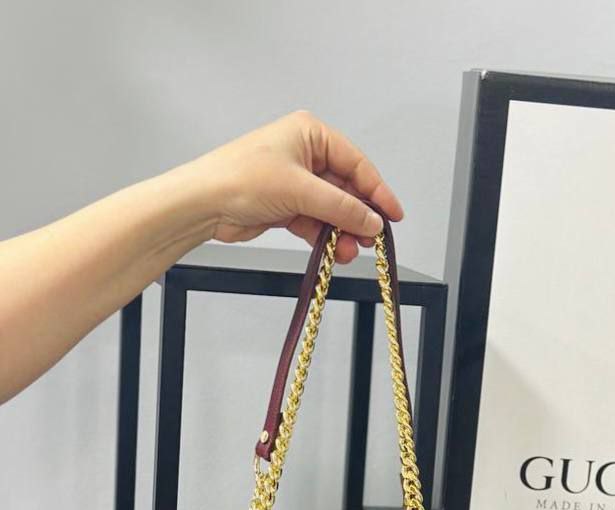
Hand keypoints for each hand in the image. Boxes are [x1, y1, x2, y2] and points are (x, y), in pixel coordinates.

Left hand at [188, 111, 403, 263]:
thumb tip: (373, 221)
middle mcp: (305, 154)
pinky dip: (326, 237)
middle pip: (346, 189)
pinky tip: (335, 251)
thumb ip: (342, 207)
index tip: (393, 216)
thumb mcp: (301, 190)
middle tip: (373, 239)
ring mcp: (296, 181)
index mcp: (310, 134)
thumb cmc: (240, 179)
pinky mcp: (286, 205)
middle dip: (359, 216)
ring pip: (332, 209)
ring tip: (350, 251)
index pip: (356, 163)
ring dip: (343, 231)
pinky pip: (316, 222)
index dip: (377, 191)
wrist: (203, 203)